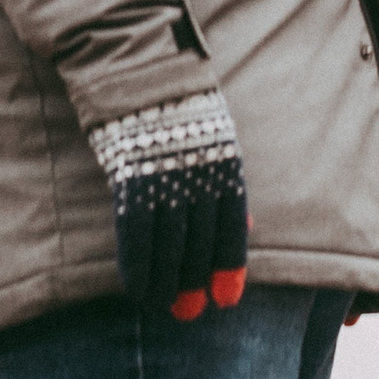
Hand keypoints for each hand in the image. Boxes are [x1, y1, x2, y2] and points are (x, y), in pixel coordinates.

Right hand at [89, 90, 248, 317]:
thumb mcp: (218, 139)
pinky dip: (137, 263)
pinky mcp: (132, 174)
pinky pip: (136, 230)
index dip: (229, 264)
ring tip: (165, 307)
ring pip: (169, 241)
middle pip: (201, 239)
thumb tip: (246, 226)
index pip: (231, 224)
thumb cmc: (182, 104)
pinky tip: (138, 288)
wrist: (141, 65)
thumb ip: (228, 183)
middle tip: (193, 313)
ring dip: (167, 279)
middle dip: (197, 280)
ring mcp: (166, 175)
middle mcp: (201, 173)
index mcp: (227, 163)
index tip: (229, 299)